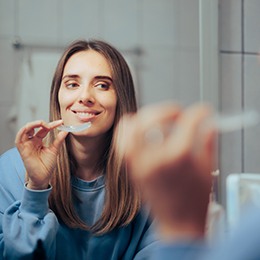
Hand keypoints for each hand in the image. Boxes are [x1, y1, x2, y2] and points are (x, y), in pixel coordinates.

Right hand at [15, 120, 67, 189]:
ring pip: (25, 130)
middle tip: (51, 124)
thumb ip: (58, 140)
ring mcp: (26, 145)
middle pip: (33, 127)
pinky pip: (19, 139)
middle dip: (41, 122)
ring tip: (42, 123)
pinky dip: (23, 131)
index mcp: (38, 140)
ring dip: (33, 124)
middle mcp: (32, 141)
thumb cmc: (47, 165)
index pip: (44, 129)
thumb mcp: (54, 150)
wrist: (43, 177)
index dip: (52, 124)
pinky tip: (31, 128)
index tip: (61, 122)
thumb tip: (65, 130)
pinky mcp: (22, 150)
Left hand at [119, 102, 216, 239]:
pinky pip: (121, 139)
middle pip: (153, 117)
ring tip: (159, 120)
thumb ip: (207, 141)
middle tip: (179, 114)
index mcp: (177, 158)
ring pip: (131, 125)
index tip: (203, 112)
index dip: (199, 113)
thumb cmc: (193, 201)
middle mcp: (153, 158)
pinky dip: (130, 128)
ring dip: (147, 116)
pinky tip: (142, 130)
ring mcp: (137, 162)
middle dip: (169, 110)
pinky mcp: (129, 167)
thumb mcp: (207, 168)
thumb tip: (207, 123)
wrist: (177, 223)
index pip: (188, 122)